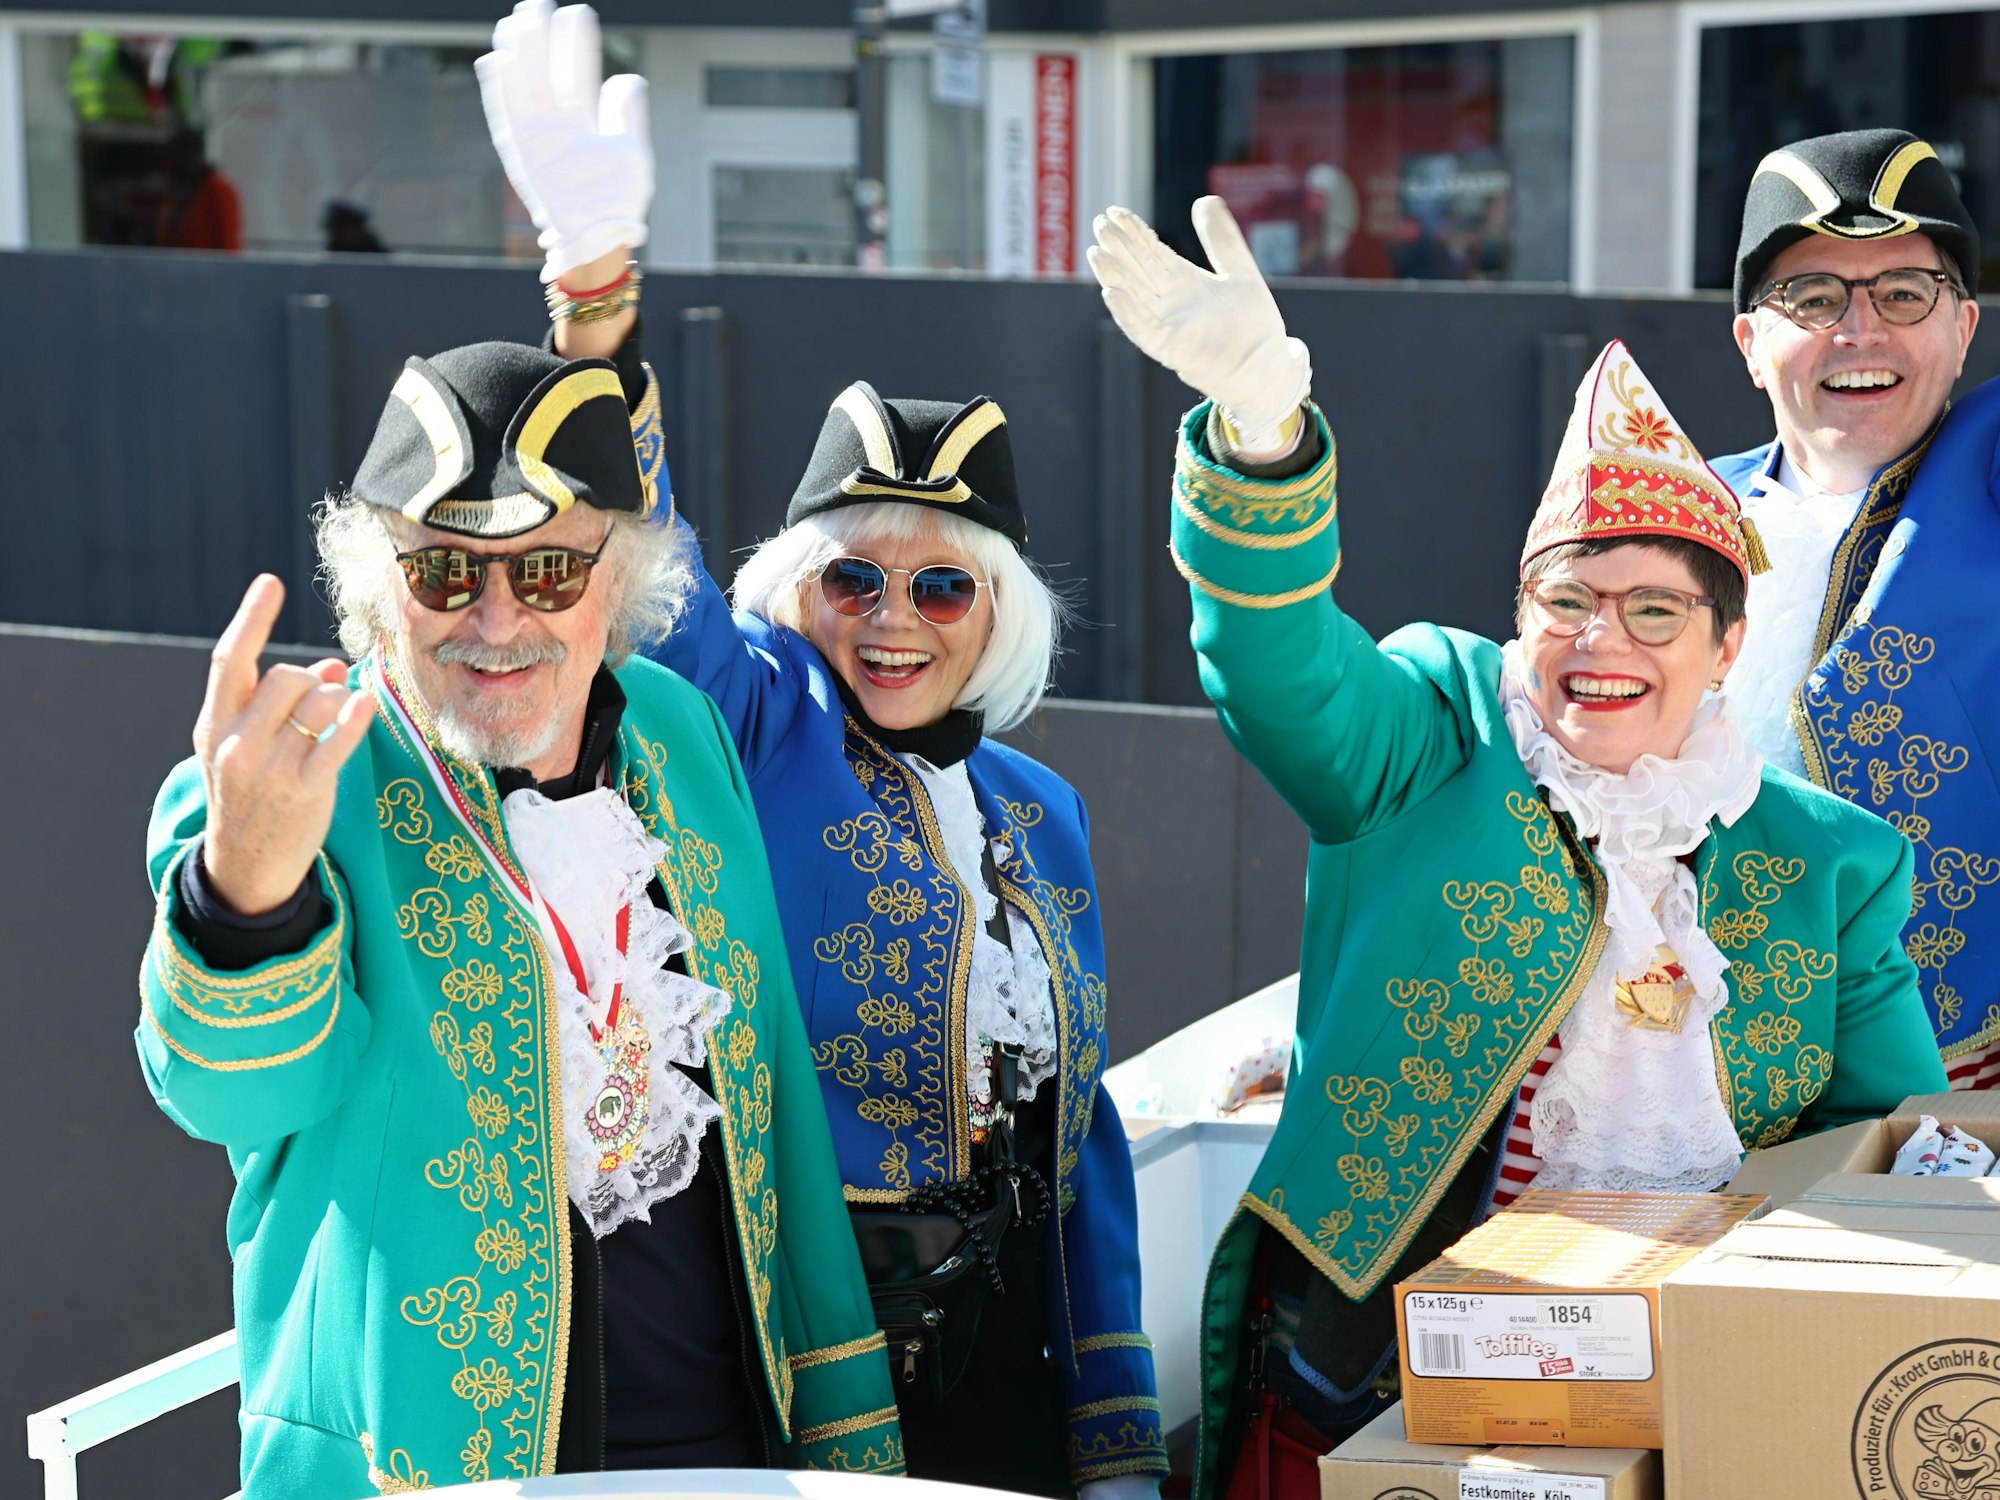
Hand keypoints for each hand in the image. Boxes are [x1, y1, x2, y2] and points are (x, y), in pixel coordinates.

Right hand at [192, 577, 375, 916]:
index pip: (229, 660)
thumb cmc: (252, 798)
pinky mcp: (304, 791)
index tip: (271, 582)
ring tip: (338, 717)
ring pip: (315, 704)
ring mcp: (268, 769)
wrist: (244, 869)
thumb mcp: (249, 748)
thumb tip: (335, 668)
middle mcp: (235, 744)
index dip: (251, 618)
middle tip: (320, 698)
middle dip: (311, 679)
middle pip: (284, 677)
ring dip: (337, 700)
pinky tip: (365, 704)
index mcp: (212, 726)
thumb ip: (282, 705)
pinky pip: (336, 742)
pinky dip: (355, 718)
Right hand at [476, 0, 651, 282]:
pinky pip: (506, 118)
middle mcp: (557, 127)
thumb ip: (628, 114)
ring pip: (524, 88)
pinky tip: (496, 60)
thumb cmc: (619, 202)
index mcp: (583, 122)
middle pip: (544, 73)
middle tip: (537, 4)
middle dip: (540, 39)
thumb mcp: (631, 151)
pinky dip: (500, 91)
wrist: (602, 237)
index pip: (576, 72)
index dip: (574, 44)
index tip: (576, 12)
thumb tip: (628, 77)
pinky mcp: (523, 157)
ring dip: (518, 55)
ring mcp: (539, 140)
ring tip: (517, 21)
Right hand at [1087, 196, 1311, 453]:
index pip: (1150, 251)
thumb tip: (1206, 199)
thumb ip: (1222, 239)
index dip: (1133, 232)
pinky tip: (1112, 293)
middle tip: (1100, 224)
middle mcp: (1169, 302)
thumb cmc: (1252, 324)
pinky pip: (1143, 330)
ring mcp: (1168, 325)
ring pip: (1134, 297)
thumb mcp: (1239, 271)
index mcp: (1182, 281)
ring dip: (1115, 277)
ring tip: (1097, 254)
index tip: (1113, 212)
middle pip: (1137, 270)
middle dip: (1119, 248)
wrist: (1266, 364)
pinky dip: (1128, 312)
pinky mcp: (1171, 348)